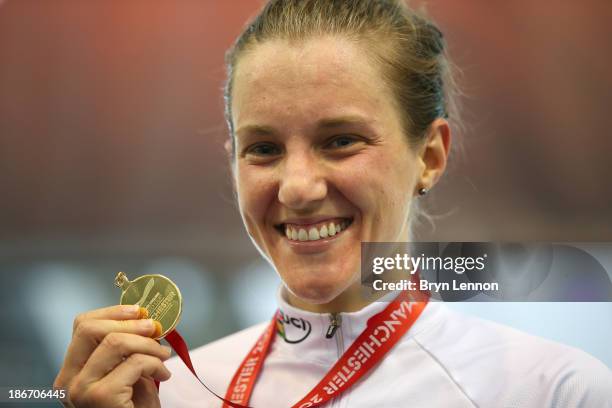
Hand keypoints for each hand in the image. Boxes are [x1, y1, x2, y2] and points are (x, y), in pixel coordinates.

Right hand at [54, 305, 171, 406]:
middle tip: (155, 328)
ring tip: (164, 356)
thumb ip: (126, 348)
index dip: (112, 312)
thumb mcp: (126, 372)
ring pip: (115, 342)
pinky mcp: (100, 398)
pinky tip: (164, 374)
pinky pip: (135, 362)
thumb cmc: (133, 407)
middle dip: (129, 322)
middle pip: (90, 329)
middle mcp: (68, 381)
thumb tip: (144, 317)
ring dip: (148, 344)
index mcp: (72, 371)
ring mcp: (80, 390)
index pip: (82, 326)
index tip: (139, 311)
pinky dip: (156, 364)